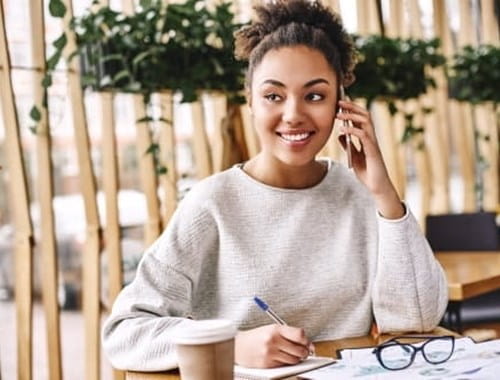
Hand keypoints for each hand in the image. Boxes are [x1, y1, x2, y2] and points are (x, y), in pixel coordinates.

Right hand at [234, 324, 311, 367]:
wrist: (239, 345)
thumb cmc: (257, 337)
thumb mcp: (272, 329)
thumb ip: (290, 334)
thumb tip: (308, 345)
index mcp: (276, 329)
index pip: (300, 334)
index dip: (306, 340)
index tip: (307, 343)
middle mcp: (273, 341)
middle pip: (300, 350)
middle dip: (304, 352)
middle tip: (302, 351)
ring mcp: (270, 353)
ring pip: (294, 360)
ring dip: (295, 359)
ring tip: (289, 354)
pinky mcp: (267, 364)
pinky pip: (284, 366)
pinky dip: (285, 363)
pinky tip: (279, 357)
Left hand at [336, 100, 403, 218]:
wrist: (377, 186)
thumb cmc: (367, 172)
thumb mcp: (354, 156)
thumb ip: (348, 145)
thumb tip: (340, 134)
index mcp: (367, 138)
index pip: (361, 118)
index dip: (352, 109)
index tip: (341, 102)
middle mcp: (371, 138)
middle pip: (364, 115)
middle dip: (352, 107)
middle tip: (339, 102)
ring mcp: (373, 143)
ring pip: (365, 122)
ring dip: (351, 116)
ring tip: (339, 114)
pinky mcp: (373, 151)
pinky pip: (363, 136)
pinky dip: (352, 131)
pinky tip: (342, 130)